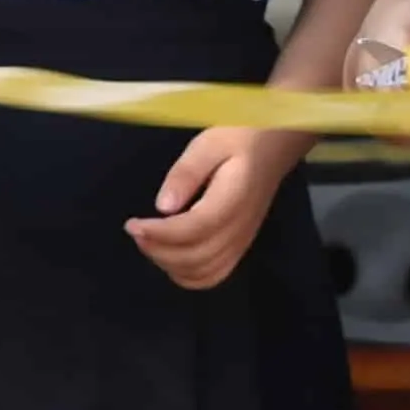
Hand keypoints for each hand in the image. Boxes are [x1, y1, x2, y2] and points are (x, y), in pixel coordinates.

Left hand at [125, 124, 297, 290]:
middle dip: (159, 250)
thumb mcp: (210, 143)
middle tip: (135, 230)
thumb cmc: (241, 135)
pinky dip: (188, 274)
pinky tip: (169, 254)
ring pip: (205, 273)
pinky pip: (215, 274)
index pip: (194, 229)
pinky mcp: (240, 245)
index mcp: (234, 199)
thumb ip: (186, 173)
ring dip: (170, 264)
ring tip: (148, 240)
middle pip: (197, 257)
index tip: (132, 224)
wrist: (277, 143)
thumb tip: (162, 207)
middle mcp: (240, 228)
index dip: (160, 234)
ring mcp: (243, 241)